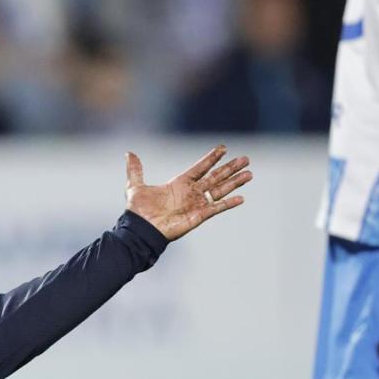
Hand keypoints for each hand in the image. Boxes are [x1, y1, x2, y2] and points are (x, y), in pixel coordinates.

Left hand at [124, 145, 252, 241]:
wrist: (141, 229)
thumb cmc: (138, 211)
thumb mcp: (135, 186)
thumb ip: (135, 169)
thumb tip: (129, 153)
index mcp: (179, 184)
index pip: (200, 167)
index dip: (211, 158)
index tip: (224, 148)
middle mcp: (190, 193)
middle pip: (215, 177)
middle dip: (230, 168)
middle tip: (246, 159)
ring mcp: (196, 204)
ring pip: (220, 189)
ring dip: (235, 182)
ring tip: (249, 174)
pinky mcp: (198, 216)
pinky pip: (217, 208)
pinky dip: (228, 203)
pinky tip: (241, 198)